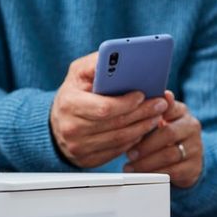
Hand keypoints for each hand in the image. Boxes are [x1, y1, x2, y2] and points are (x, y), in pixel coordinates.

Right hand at [50, 52, 168, 167]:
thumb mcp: (78, 73)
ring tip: (157, 115)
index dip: (126, 103)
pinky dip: (134, 140)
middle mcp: (72, 128)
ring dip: (143, 127)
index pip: (104, 108)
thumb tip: (116, 56)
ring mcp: (79, 147)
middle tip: (160, 104)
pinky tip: (143, 129)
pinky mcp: (88, 160)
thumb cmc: (73, 94)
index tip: (142, 95)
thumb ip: (95, 64)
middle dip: (143, 113)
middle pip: (117, 124)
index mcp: (69, 104)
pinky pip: (117, 151)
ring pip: (120, 139)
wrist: (55, 124)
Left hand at [124, 91, 201, 188]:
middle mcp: (191, 127)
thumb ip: (146, 114)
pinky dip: (155, 174)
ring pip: (169, 155)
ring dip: (147, 162)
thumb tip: (130, 105)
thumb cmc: (163, 138)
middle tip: (129, 154)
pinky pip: (173, 171)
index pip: (167, 108)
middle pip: (169, 133)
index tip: (134, 122)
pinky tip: (143, 175)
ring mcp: (195, 147)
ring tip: (131, 166)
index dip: (150, 115)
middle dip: (145, 145)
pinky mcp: (194, 166)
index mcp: (181, 111)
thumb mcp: (156, 123)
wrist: (184, 160)